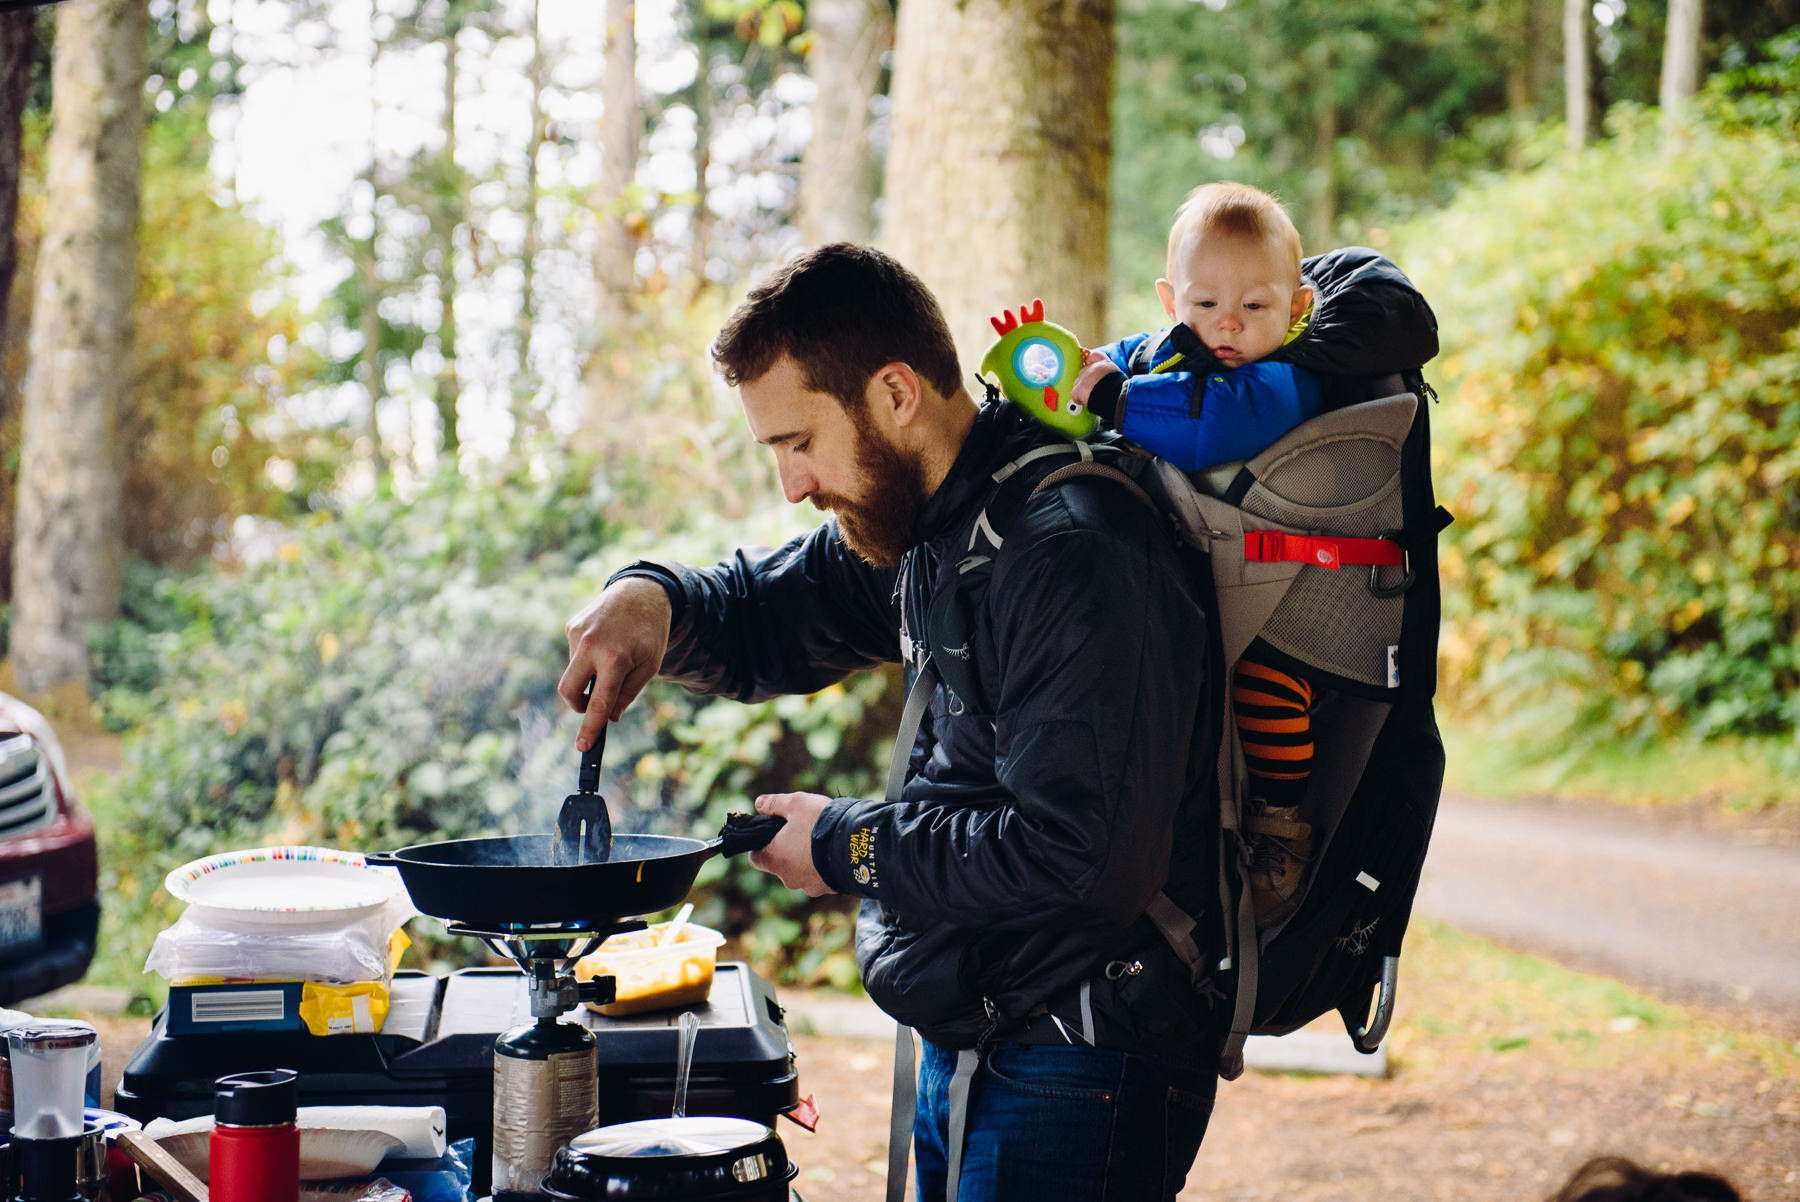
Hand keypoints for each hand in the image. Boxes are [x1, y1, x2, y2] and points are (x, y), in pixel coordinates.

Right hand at [559, 577, 672, 751]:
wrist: (641, 591)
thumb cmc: (650, 632)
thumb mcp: (650, 665)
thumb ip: (628, 694)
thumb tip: (609, 718)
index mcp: (616, 657)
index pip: (599, 701)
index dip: (590, 727)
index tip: (583, 747)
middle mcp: (591, 645)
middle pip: (569, 690)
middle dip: (578, 705)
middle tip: (594, 705)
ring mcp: (577, 633)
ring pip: (574, 672)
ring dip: (590, 675)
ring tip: (614, 656)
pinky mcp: (570, 626)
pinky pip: (575, 655)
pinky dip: (587, 658)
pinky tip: (605, 642)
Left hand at [748, 792, 833, 896]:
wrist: (859, 845)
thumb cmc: (822, 823)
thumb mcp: (796, 803)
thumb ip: (775, 804)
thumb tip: (759, 804)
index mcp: (775, 858)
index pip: (755, 858)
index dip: (761, 845)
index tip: (772, 834)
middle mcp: (788, 878)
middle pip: (781, 864)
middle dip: (789, 850)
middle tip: (803, 831)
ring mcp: (809, 886)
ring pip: (802, 871)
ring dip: (807, 859)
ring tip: (823, 841)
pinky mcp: (828, 889)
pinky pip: (821, 877)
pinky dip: (824, 866)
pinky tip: (834, 851)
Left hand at [1072, 350, 1121, 405]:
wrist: (1117, 397)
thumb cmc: (1119, 389)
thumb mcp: (1117, 376)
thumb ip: (1108, 373)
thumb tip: (1103, 378)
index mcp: (1104, 364)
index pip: (1093, 355)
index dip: (1090, 361)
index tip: (1090, 367)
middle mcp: (1092, 367)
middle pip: (1083, 372)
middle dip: (1086, 381)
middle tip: (1094, 390)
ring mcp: (1084, 377)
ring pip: (1078, 383)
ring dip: (1082, 391)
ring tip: (1092, 397)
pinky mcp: (1079, 388)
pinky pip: (1074, 395)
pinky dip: (1079, 400)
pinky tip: (1086, 402)